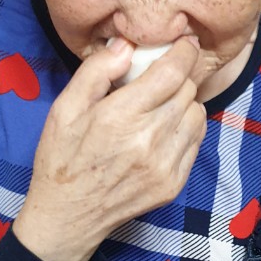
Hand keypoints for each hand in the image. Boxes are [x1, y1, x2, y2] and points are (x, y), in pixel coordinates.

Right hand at [13, 37, 206, 260]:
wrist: (68, 217)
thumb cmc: (62, 159)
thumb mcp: (64, 109)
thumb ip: (96, 72)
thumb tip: (127, 45)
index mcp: (120, 117)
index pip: (172, 73)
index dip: (183, 52)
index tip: (184, 44)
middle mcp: (148, 140)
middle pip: (187, 91)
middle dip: (178, 77)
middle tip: (160, 78)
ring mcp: (164, 165)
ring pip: (197, 115)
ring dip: (184, 103)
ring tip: (161, 105)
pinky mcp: (173, 184)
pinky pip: (196, 142)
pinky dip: (186, 129)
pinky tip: (163, 130)